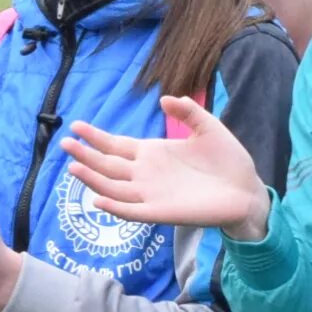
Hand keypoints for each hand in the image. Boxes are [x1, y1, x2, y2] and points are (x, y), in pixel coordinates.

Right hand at [59, 98, 270, 238]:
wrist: (246, 189)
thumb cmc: (228, 160)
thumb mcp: (208, 127)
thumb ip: (188, 111)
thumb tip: (165, 98)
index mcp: (153, 153)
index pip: (116, 145)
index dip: (96, 137)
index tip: (76, 126)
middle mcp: (146, 174)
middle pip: (107, 165)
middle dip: (86, 154)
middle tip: (64, 143)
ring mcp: (151, 194)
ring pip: (113, 187)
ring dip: (93, 179)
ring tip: (74, 167)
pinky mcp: (160, 213)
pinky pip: (132, 211)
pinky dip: (114, 206)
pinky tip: (98, 198)